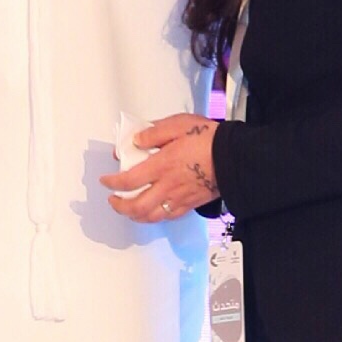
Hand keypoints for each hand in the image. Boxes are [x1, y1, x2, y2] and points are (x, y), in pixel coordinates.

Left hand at [100, 114, 218, 221]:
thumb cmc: (209, 139)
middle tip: (113, 200)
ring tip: (129, 209)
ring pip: (151, 216)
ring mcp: (179, 198)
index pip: (128, 180)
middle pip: (136, 206)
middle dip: (119, 206)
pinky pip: (168, 216)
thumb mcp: (179, 124)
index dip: (112, 183)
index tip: (105, 180)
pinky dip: (155, 217)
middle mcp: (167, 186)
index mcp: (162, 165)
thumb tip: (136, 140)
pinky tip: (152, 211)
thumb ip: (154, 132)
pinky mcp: (190, 204)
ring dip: (135, 215)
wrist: (235, 157)